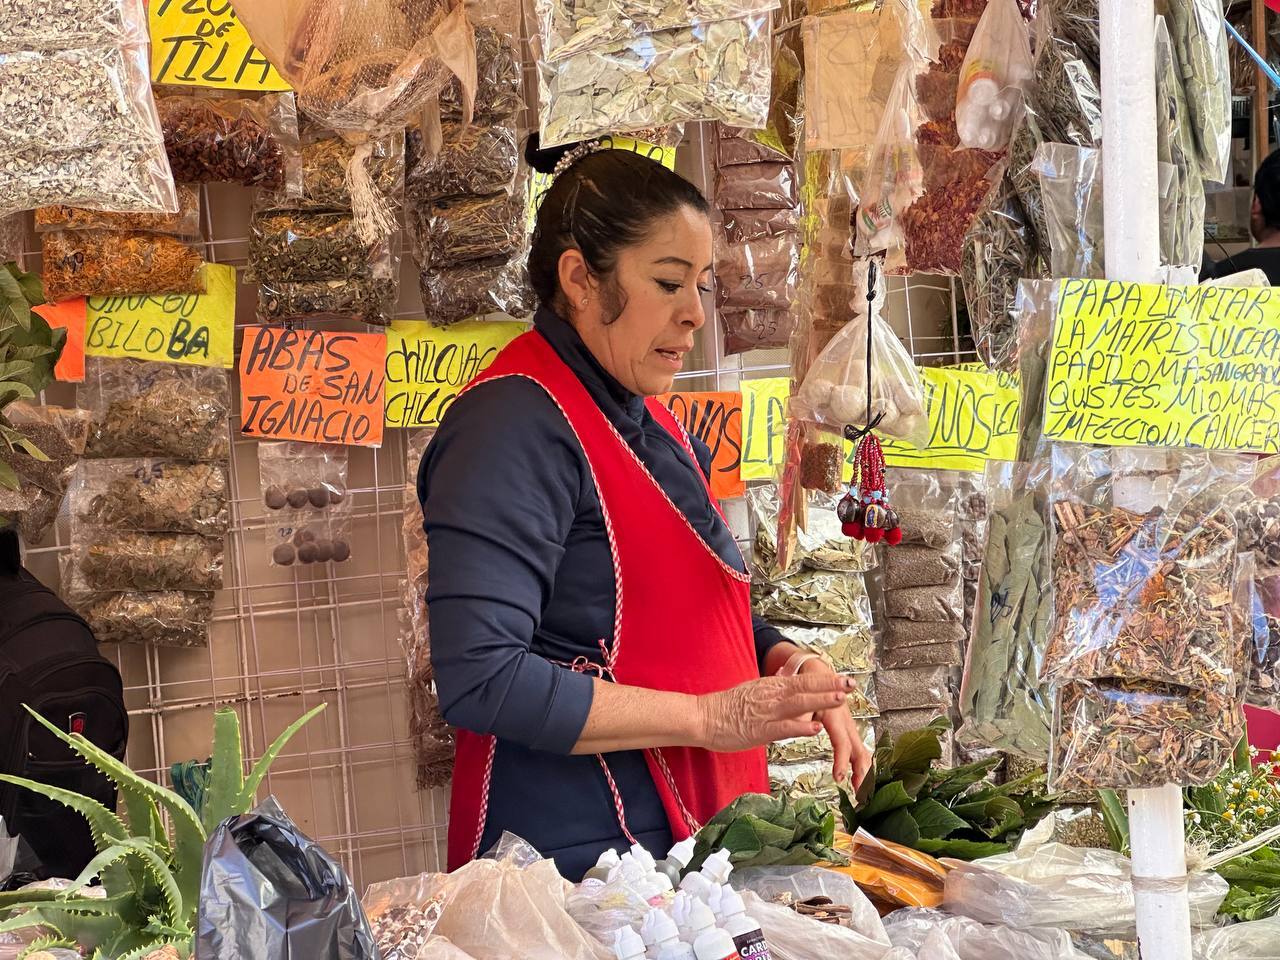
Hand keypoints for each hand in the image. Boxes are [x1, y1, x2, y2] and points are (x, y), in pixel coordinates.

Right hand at [695, 673, 857, 753]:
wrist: (703, 716)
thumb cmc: (728, 706)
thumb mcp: (754, 688)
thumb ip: (775, 682)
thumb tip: (790, 670)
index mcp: (772, 686)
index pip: (804, 679)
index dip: (826, 678)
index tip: (846, 678)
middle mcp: (772, 696)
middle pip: (805, 687)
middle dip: (830, 685)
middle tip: (852, 684)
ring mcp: (767, 712)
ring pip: (798, 704)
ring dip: (820, 701)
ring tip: (840, 699)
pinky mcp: (760, 730)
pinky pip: (783, 727)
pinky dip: (800, 726)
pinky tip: (815, 726)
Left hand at [799, 657, 872, 788]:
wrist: (818, 673)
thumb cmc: (807, 688)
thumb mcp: (802, 700)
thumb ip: (803, 716)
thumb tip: (807, 728)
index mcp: (835, 716)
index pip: (841, 743)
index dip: (842, 761)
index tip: (839, 778)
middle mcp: (846, 722)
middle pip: (859, 750)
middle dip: (863, 773)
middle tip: (861, 794)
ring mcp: (850, 726)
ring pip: (862, 751)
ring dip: (865, 772)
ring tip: (863, 792)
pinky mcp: (849, 730)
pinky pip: (859, 749)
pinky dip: (863, 765)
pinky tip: (863, 780)